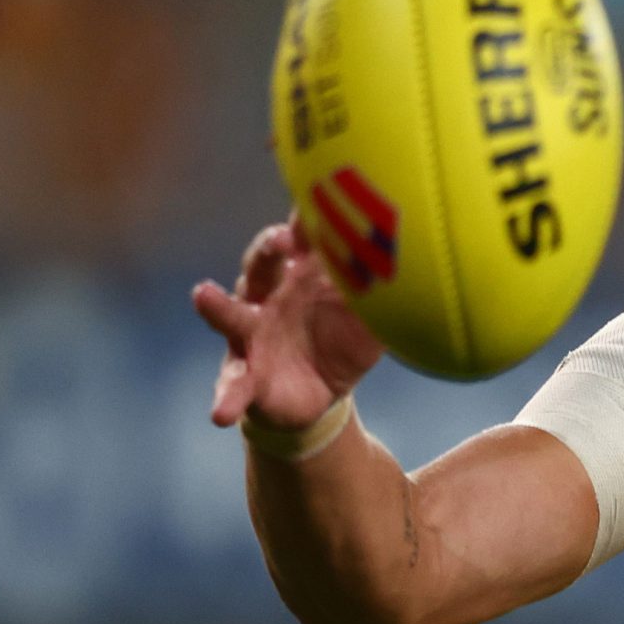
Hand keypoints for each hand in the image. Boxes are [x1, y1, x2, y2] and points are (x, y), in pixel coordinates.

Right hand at [190, 222, 382, 430]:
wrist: (321, 394)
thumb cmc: (342, 340)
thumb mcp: (368, 320)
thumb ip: (384, 298)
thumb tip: (420, 275)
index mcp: (299, 276)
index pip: (300, 240)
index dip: (307, 223)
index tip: (320, 210)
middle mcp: (268, 297)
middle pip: (261, 264)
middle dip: (268, 248)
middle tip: (282, 239)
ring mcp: (251, 335)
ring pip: (231, 315)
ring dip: (217, 304)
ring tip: (204, 294)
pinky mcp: (245, 375)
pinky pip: (233, 385)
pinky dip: (226, 398)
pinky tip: (220, 413)